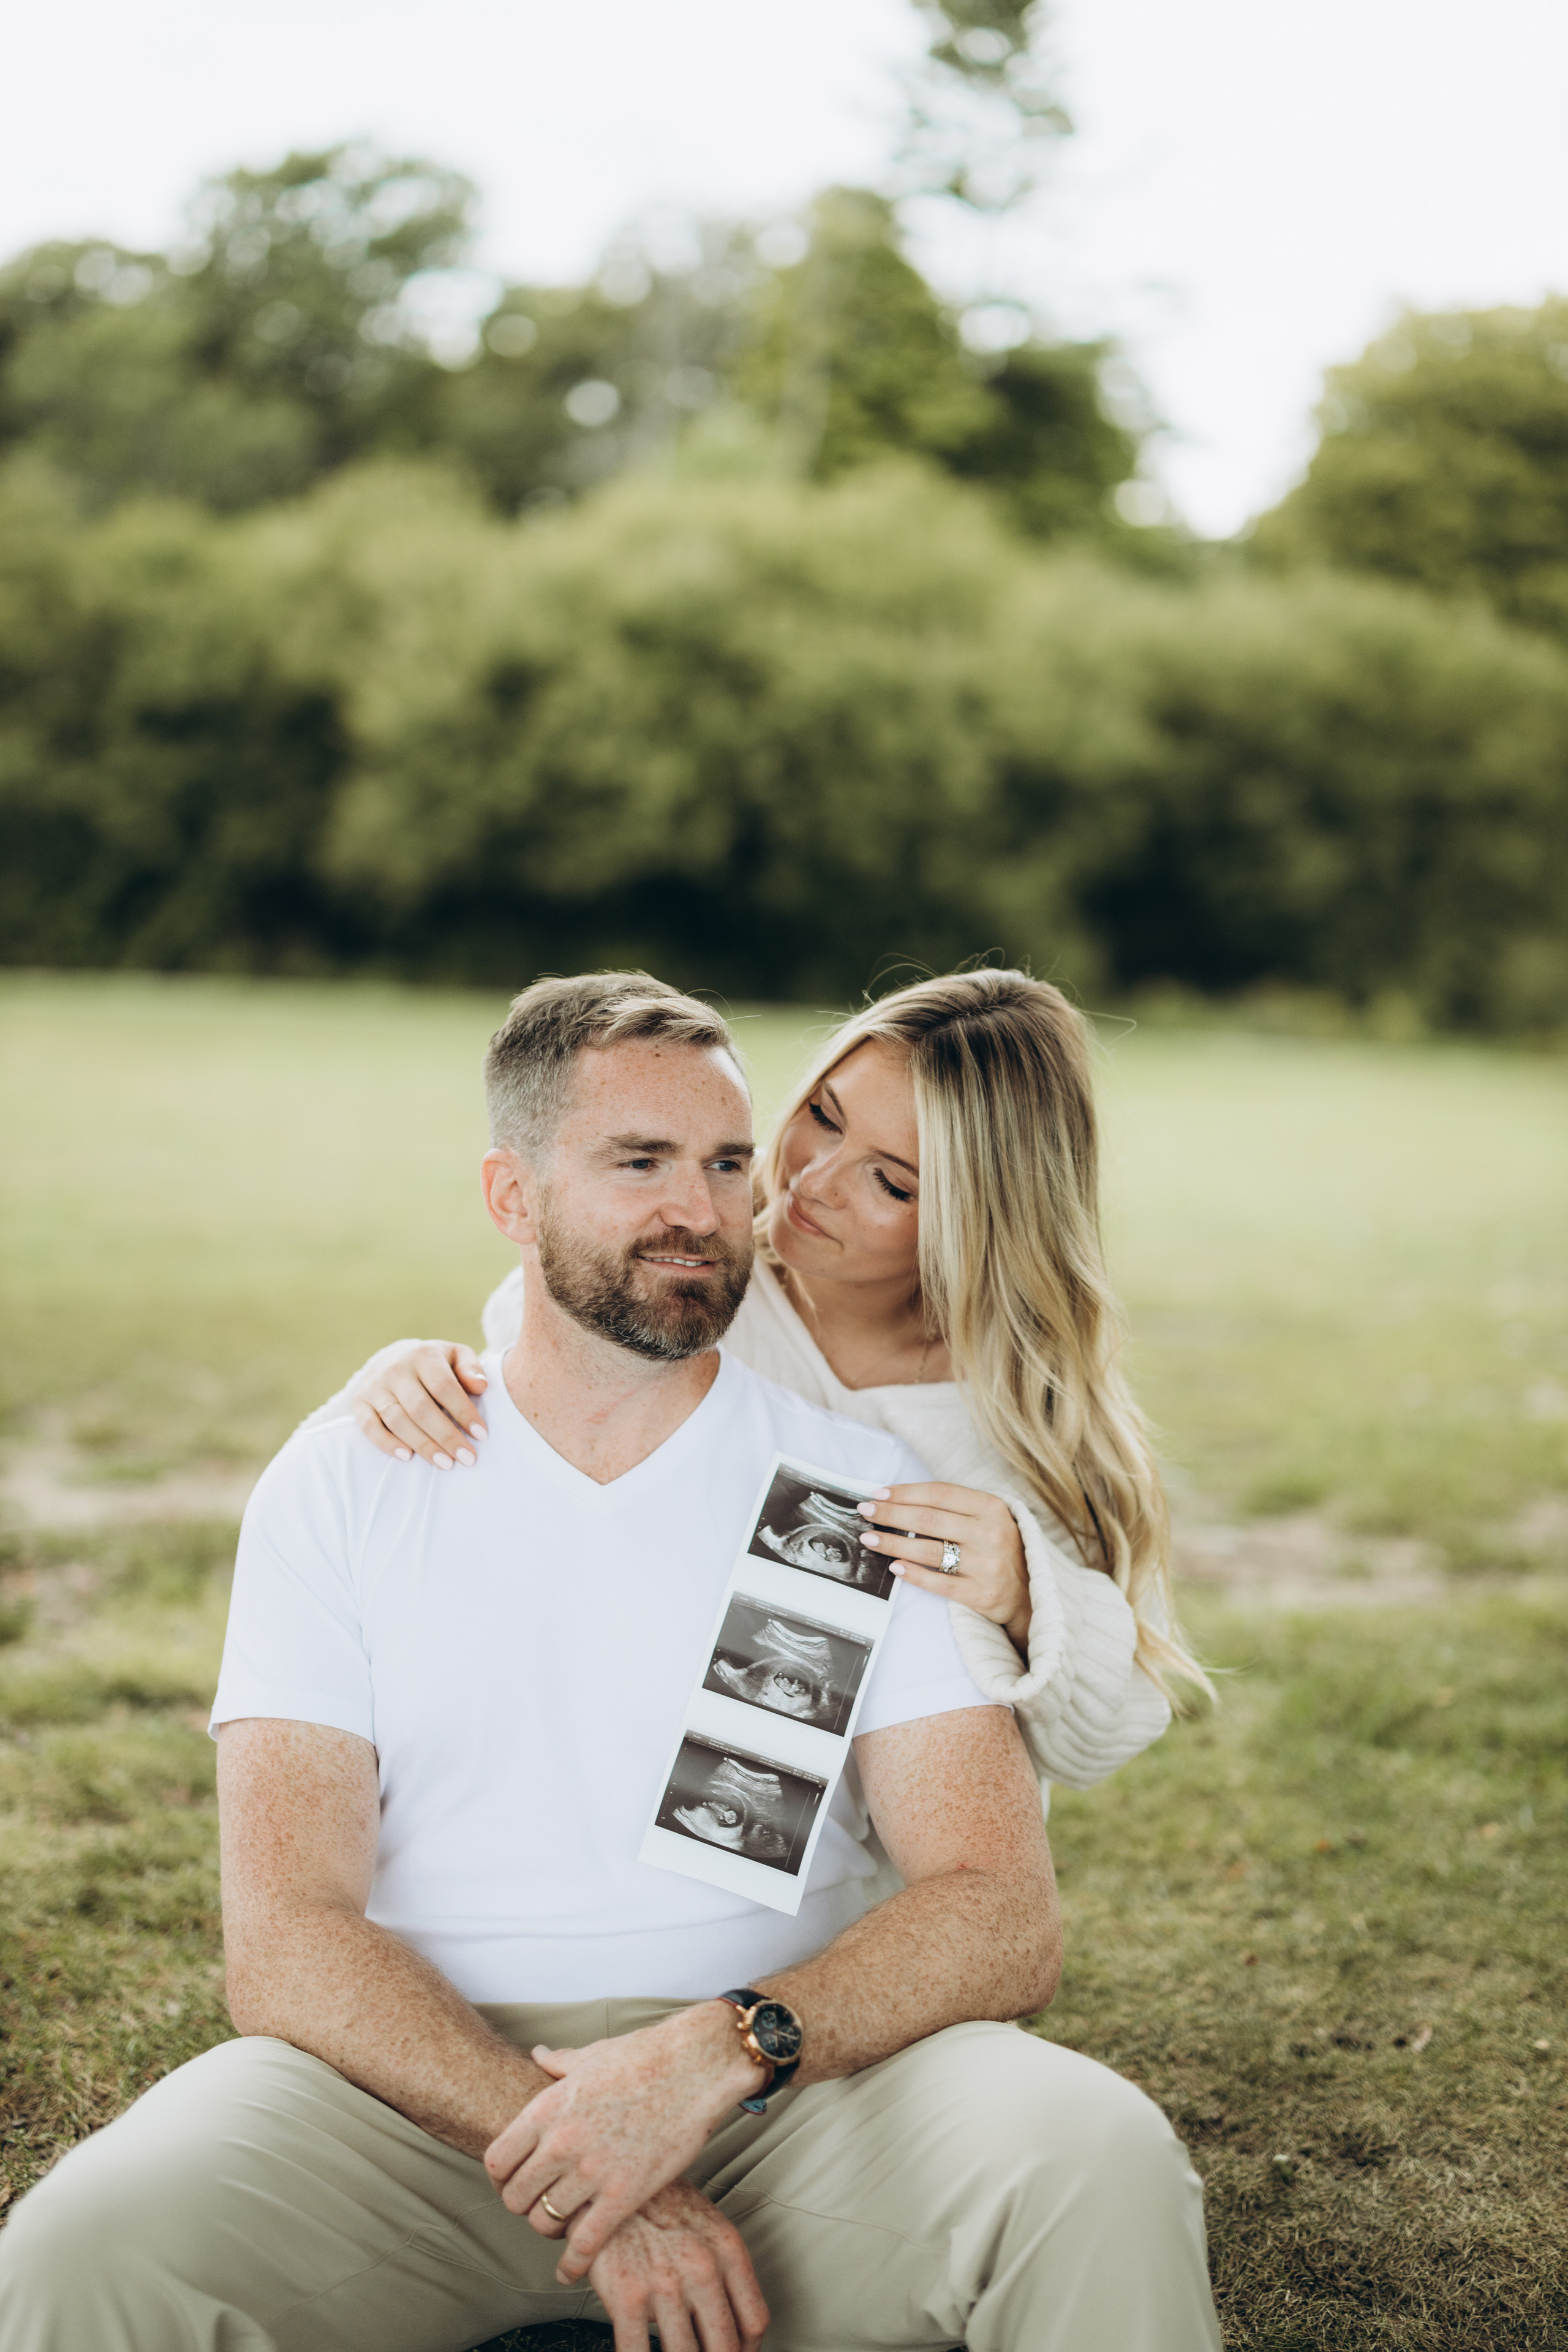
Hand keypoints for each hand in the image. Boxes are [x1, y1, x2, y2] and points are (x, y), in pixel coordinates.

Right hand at [351, 1340, 488, 1468]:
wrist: (392, 1358)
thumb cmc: (434, 1363)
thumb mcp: (456, 1356)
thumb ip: (471, 1368)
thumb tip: (481, 1386)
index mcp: (423, 1355)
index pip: (445, 1387)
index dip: (464, 1412)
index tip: (481, 1435)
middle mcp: (396, 1369)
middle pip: (421, 1409)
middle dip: (446, 1436)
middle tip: (467, 1458)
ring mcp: (375, 1386)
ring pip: (398, 1421)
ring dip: (422, 1445)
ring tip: (445, 1463)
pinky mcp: (359, 1402)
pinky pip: (370, 1427)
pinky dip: (387, 1444)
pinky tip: (408, 1457)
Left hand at [483, 2004, 763, 2282]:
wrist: (695, 2065)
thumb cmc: (645, 2056)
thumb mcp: (591, 2056)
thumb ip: (558, 2063)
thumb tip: (540, 2055)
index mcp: (547, 2109)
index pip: (497, 2161)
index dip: (500, 2178)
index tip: (512, 2182)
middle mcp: (561, 2142)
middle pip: (515, 2197)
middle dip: (522, 2206)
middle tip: (537, 2205)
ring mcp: (591, 2171)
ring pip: (544, 2221)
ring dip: (549, 2229)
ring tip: (560, 2227)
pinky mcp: (623, 2195)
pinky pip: (584, 2243)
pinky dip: (572, 2264)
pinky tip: (569, 2271)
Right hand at [586, 2180, 768, 2351]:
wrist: (610, 2175)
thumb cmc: (657, 2202)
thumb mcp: (705, 2224)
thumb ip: (722, 2269)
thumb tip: (730, 2320)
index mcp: (726, 2250)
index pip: (754, 2321)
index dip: (748, 2351)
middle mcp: (702, 2268)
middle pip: (725, 2347)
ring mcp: (665, 2284)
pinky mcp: (626, 2296)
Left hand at [858, 1481, 1030, 1653]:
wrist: (1030, 1593)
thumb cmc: (998, 1548)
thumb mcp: (988, 1518)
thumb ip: (954, 1507)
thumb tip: (901, 1499)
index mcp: (991, 1507)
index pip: (939, 1493)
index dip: (905, 1492)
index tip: (878, 1493)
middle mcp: (990, 1533)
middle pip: (929, 1520)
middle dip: (891, 1514)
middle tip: (865, 1512)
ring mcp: (987, 1565)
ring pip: (929, 1550)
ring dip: (893, 1543)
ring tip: (869, 1539)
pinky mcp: (981, 1593)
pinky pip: (939, 1583)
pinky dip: (914, 1574)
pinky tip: (894, 1567)